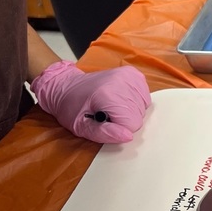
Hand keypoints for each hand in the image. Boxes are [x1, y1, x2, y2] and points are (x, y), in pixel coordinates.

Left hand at [31, 60, 150, 143]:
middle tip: (106, 114)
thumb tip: (128, 136)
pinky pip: (144, 96)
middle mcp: (121, 81)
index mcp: (107, 95)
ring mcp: (129, 75)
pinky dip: (135, 101)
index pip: (132, 123)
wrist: (67, 86)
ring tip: (112, 107)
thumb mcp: (81, 127)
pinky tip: (120, 100)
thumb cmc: (71, 108)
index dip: (119, 128)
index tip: (104, 122)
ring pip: (143, 107)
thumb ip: (104, 133)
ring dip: (130, 111)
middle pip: (138, 115)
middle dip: (124, 120)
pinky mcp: (133, 73)